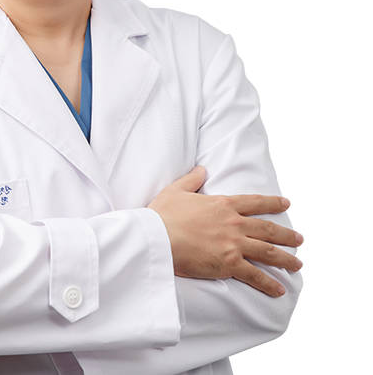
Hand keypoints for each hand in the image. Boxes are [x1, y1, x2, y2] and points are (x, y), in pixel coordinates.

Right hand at [147, 166, 303, 296]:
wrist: (158, 237)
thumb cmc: (163, 216)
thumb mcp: (176, 190)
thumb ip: (192, 179)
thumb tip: (201, 170)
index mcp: (222, 204)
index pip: (255, 202)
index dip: (273, 202)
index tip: (286, 203)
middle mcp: (233, 223)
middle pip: (268, 228)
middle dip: (287, 234)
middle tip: (301, 238)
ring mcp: (233, 244)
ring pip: (268, 251)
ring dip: (286, 258)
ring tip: (298, 264)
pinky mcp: (229, 264)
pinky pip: (255, 275)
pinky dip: (269, 283)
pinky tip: (279, 289)